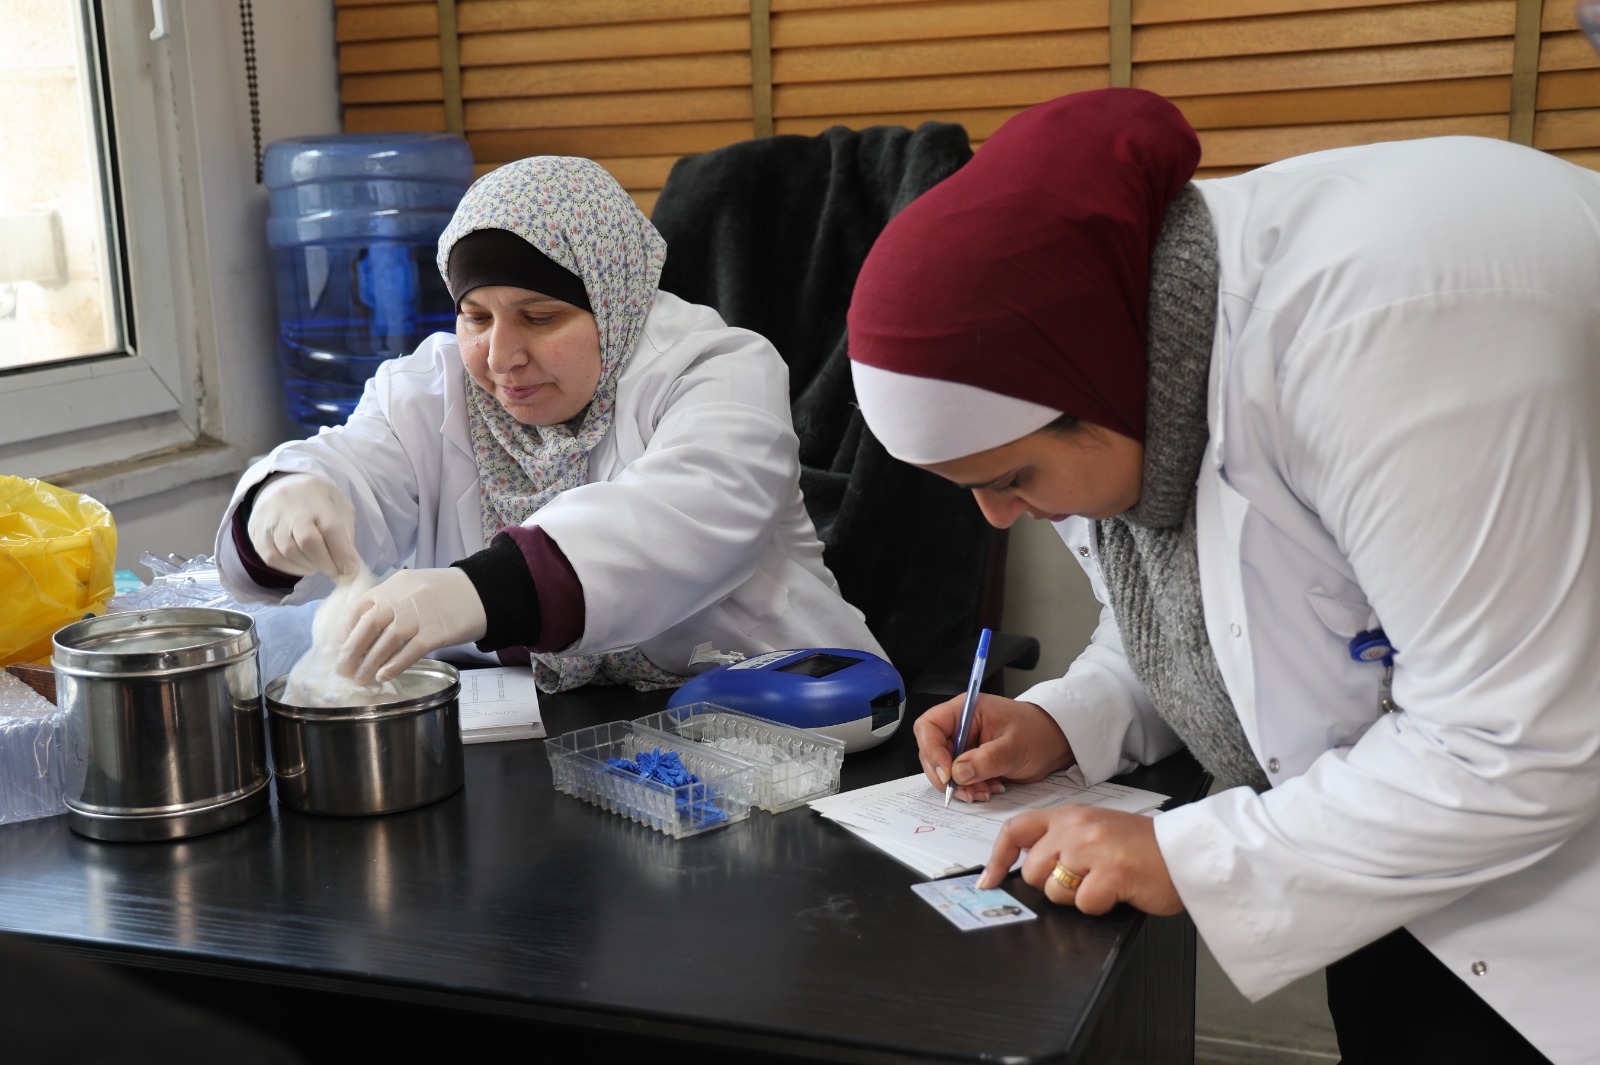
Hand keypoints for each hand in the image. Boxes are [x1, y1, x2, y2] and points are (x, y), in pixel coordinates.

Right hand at [246, 473, 360, 578]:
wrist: (281, 483)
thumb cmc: (317, 499)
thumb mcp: (339, 506)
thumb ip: (346, 533)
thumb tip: (348, 565)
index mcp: (318, 498)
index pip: (331, 528)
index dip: (342, 554)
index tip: (351, 570)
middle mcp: (291, 507)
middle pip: (308, 542)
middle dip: (325, 564)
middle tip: (335, 573)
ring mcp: (270, 519)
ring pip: (289, 552)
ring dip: (308, 566)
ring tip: (318, 566)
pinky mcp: (256, 530)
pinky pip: (271, 557)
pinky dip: (289, 568)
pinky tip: (301, 566)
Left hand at [335, 568, 487, 684]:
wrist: (481, 592)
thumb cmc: (445, 592)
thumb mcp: (411, 585)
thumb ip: (390, 601)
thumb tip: (365, 631)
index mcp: (392, 586)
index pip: (359, 608)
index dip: (346, 630)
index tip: (341, 647)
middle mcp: (402, 599)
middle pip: (368, 627)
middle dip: (352, 651)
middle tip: (344, 670)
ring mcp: (419, 616)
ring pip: (385, 642)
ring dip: (370, 663)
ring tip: (361, 678)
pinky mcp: (436, 633)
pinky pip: (409, 652)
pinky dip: (394, 665)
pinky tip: (384, 675)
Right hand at [913, 694, 1074, 802]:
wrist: (1054, 743)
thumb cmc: (1037, 733)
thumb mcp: (1014, 747)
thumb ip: (985, 760)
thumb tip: (958, 773)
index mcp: (965, 710)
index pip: (929, 726)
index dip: (931, 751)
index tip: (947, 774)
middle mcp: (959, 727)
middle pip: (931, 752)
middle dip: (946, 776)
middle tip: (966, 791)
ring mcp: (964, 745)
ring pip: (944, 770)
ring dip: (960, 786)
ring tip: (984, 791)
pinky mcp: (970, 762)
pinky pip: (959, 779)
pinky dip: (971, 789)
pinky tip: (990, 789)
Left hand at [976, 806, 1183, 916]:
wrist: (1186, 852)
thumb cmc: (1143, 848)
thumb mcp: (1096, 831)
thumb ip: (1063, 840)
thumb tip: (1028, 868)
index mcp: (1070, 815)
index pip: (1016, 830)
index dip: (998, 858)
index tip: (989, 880)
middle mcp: (1077, 827)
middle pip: (1034, 871)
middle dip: (1053, 886)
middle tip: (1085, 880)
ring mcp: (1094, 848)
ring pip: (1056, 890)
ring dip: (1078, 897)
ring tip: (1105, 882)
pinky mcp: (1112, 872)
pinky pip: (1084, 904)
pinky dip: (1100, 906)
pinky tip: (1119, 891)